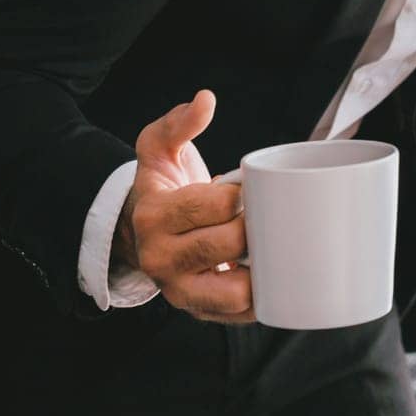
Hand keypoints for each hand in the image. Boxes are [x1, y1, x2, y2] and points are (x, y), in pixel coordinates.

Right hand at [114, 89, 253, 323]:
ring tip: (275, 250)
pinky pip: (236, 316)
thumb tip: (205, 100)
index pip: (214, 205)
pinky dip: (261, 303)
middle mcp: (161, 258)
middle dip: (257, 227)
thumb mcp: (158, 150)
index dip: (242, 195)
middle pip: (227, 243)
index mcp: (154, 216)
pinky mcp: (198, 310)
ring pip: (233, 292)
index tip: (250, 189)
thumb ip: (177, 123)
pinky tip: (276, 281)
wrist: (139, 235)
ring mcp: (179, 290)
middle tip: (271, 214)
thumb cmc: (162, 188)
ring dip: (263, 273)